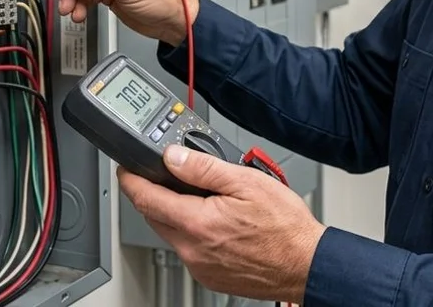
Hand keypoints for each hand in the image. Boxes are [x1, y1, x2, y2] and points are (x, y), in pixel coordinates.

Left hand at [119, 145, 325, 303]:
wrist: (306, 265)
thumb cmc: (285, 228)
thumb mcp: (247, 182)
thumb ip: (204, 167)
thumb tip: (173, 156)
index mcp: (197, 223)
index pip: (146, 198)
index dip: (131, 179)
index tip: (127, 168)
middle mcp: (192, 249)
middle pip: (155, 216)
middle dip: (154, 194)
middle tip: (168, 175)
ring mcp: (200, 266)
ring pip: (172, 233)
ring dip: (177, 213)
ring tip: (205, 197)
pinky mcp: (209, 276)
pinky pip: (189, 249)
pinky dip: (193, 232)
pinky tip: (217, 222)